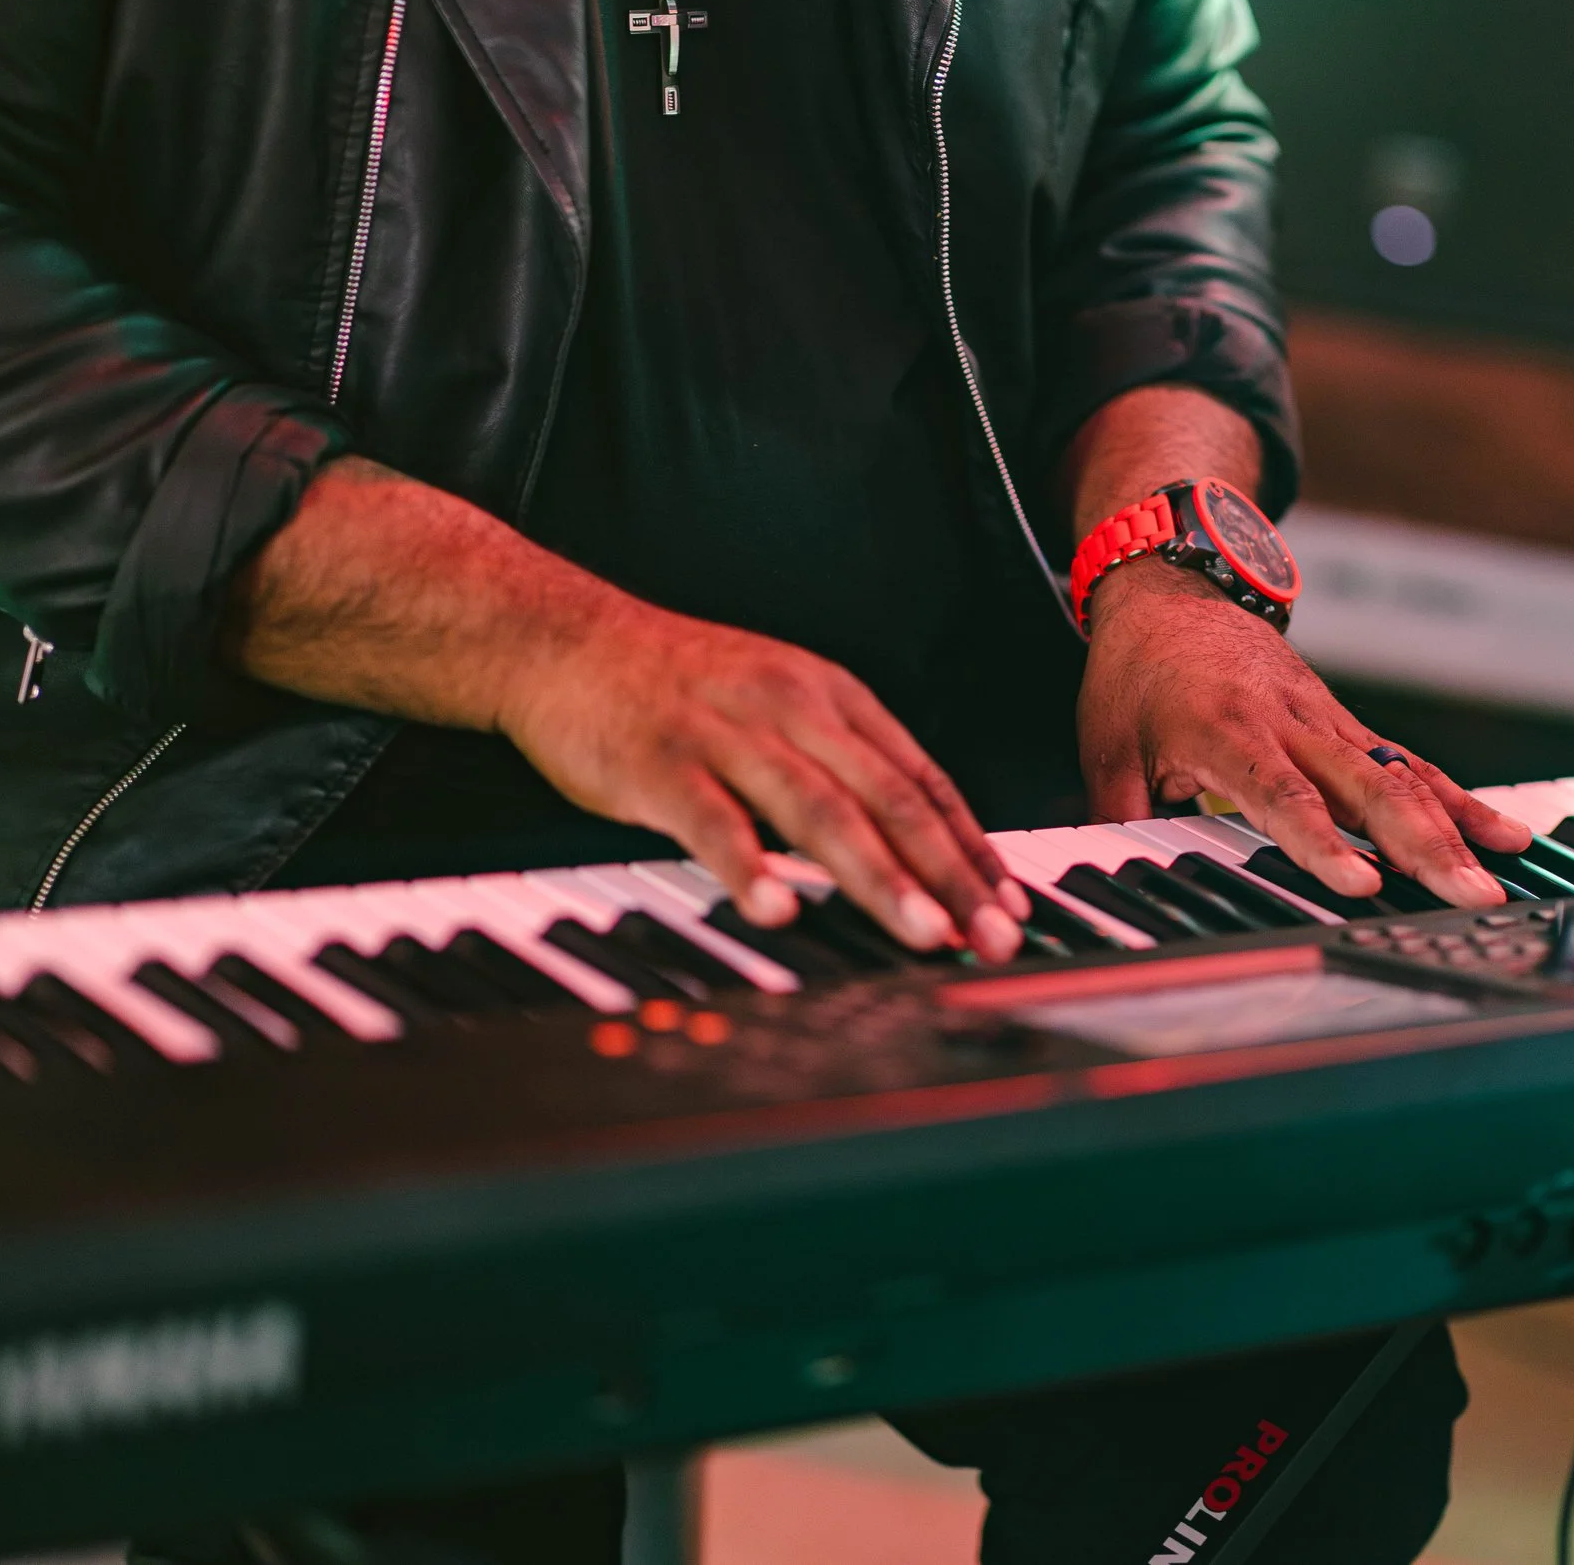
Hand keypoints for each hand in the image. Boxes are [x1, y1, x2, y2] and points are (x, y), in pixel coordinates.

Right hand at [495, 593, 1030, 962]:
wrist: (563, 637)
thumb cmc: (675, 683)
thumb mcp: (778, 700)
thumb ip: (839, 763)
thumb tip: (908, 839)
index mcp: (830, 697)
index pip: (920, 780)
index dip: (971, 845)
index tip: (1010, 903)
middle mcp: (791, 710)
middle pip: (888, 797)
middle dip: (949, 874)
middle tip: (991, 935)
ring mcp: (727, 735)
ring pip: (819, 810)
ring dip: (878, 878)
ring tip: (921, 932)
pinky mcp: (661, 762)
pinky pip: (713, 822)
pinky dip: (749, 868)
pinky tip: (778, 911)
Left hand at [1078, 558, 1532, 904]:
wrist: (1173, 588)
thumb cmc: (1136, 671)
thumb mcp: (1105, 746)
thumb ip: (1118, 819)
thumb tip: (1111, 882)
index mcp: (1226, 731)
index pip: (1282, 796)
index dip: (1321, 842)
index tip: (1360, 883)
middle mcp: (1290, 724)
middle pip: (1368, 790)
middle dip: (1422, 847)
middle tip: (1466, 894)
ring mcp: (1328, 721)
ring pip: (1402, 775)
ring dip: (1455, 826)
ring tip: (1501, 871)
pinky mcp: (1347, 725)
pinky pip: (1410, 765)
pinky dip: (1458, 799)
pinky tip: (1503, 832)